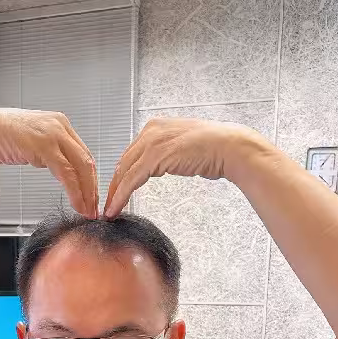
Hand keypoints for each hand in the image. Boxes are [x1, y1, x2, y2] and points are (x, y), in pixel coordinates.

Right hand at [0, 108, 97, 218]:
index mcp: (60, 124)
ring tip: (87, 211)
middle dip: (93, 189)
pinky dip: (75, 192)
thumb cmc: (1, 137)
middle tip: (94, 208)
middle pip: (87, 161)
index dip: (91, 179)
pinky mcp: (45, 146)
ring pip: (81, 168)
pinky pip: (67, 173)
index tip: (92, 197)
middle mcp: (61, 126)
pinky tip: (77, 204)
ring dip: (87, 193)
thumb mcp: (34, 143)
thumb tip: (62, 170)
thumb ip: (50, 152)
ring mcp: (54, 134)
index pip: (84, 154)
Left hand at [103, 118, 261, 217]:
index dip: (120, 176)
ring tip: (109, 211)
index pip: (130, 155)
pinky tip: (116, 208)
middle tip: (107, 205)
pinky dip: (121, 196)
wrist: (229, 147)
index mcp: (155, 127)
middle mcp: (150, 131)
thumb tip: (157, 166)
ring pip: (124, 172)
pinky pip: (131, 180)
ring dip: (114, 194)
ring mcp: (152, 142)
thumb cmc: (213, 150)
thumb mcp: (181, 148)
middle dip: (113, 187)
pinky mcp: (155, 156)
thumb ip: (165, 155)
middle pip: (123, 163)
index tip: (115, 192)